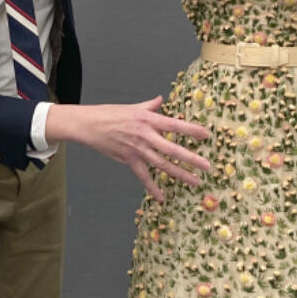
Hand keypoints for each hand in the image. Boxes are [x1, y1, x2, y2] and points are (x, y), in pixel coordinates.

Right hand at [45, 97, 210, 200]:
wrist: (89, 124)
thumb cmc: (110, 114)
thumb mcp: (132, 107)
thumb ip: (149, 106)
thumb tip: (161, 100)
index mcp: (148, 119)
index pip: (175, 125)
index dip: (191, 130)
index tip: (207, 135)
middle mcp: (145, 135)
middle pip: (172, 149)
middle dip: (191, 158)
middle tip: (207, 166)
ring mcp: (137, 149)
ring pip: (162, 164)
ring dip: (180, 174)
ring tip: (195, 181)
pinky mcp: (128, 159)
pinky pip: (143, 176)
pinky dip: (152, 187)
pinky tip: (162, 197)